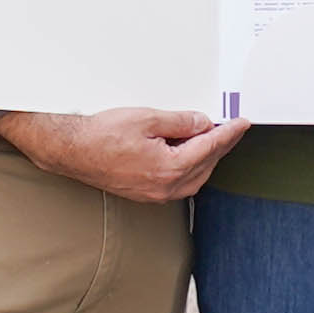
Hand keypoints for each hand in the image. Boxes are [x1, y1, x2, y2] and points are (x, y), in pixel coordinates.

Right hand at [0, 107, 245, 207]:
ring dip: (206, 157)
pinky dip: (190, 166)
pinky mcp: (146, 193)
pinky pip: (179, 182)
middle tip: (230, 127)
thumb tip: (203, 124)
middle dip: (220, 145)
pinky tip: (187, 152)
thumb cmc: (101, 135)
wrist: (72, 151)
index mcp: (169, 168)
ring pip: (195, 177)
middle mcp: (165, 187)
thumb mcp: (147, 118)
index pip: (209, 147)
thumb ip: (180, 122)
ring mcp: (155, 194)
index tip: (241, 123)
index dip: (229, 133)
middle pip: (206, 165)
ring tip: (210, 136)